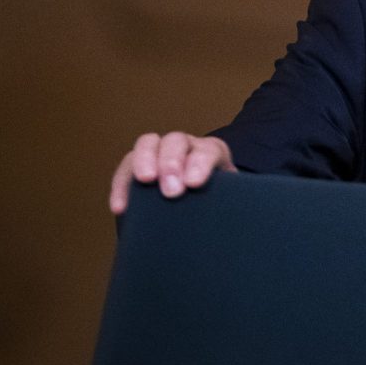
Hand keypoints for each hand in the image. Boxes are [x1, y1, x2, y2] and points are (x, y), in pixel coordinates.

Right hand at [108, 132, 234, 214]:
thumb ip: (233, 205)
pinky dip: (121, 185)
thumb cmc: (218, 208)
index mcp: (212, 154)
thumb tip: (245, 223)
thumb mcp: (229, 203)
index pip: (208, 150)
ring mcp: (159, 153)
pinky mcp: (137, 167)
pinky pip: (125, 168)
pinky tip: (120, 207)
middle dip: (172, 162)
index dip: (200, 163)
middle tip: (171, 190)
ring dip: (144, 161)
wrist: (203, 214)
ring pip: (148, 144)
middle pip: (177, 141)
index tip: (194, 183)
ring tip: (144, 182)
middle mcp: (186, 147)